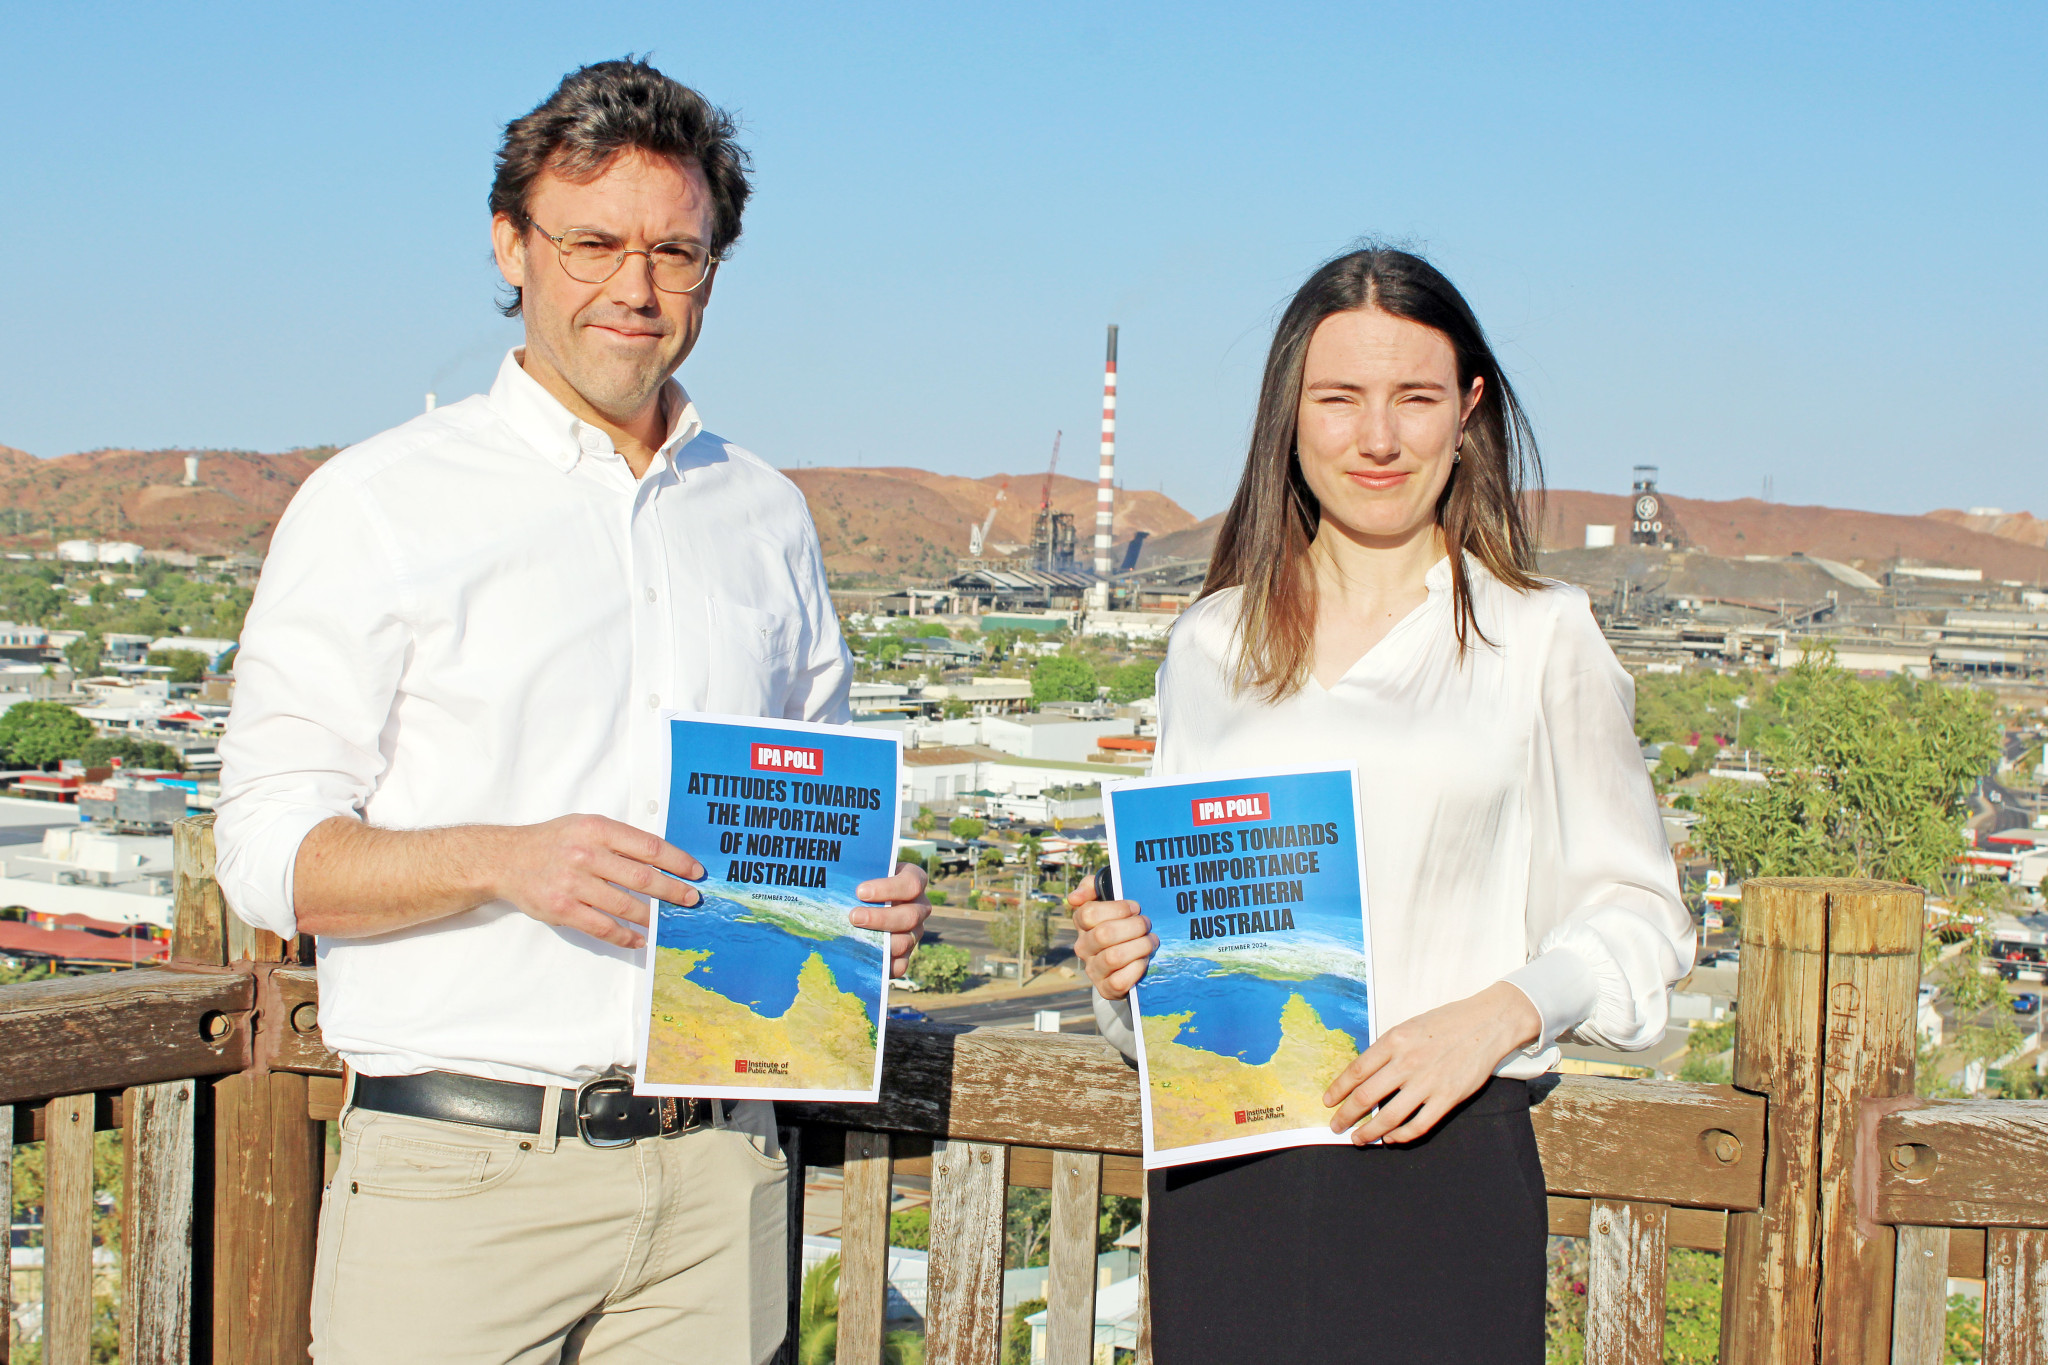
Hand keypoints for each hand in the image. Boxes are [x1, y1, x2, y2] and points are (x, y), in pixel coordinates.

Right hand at [490, 814, 701, 950]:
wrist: (506, 859)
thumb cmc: (553, 842)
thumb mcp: (585, 826)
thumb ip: (619, 840)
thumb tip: (661, 860)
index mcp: (597, 829)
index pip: (648, 846)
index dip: (677, 861)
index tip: (695, 872)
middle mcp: (586, 855)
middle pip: (643, 877)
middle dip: (673, 891)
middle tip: (691, 900)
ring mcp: (573, 884)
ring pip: (626, 906)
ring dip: (652, 917)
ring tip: (666, 921)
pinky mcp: (563, 909)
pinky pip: (602, 927)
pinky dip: (625, 936)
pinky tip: (638, 939)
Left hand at [856, 862, 931, 977]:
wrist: (863, 901)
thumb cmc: (862, 879)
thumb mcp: (863, 870)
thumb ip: (856, 872)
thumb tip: (834, 876)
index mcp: (914, 881)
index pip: (912, 883)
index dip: (888, 888)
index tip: (860, 892)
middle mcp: (919, 907)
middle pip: (910, 916)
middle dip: (880, 918)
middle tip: (853, 917)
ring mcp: (914, 932)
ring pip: (905, 941)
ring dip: (880, 943)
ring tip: (855, 939)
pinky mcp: (905, 953)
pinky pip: (900, 964)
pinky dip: (884, 965)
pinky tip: (865, 960)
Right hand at [1067, 878, 1156, 999]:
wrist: (1126, 961)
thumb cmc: (1120, 922)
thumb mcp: (1107, 898)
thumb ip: (1091, 886)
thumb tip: (1074, 898)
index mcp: (1082, 924)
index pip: (1088, 913)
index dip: (1117, 909)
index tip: (1135, 907)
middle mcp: (1083, 947)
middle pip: (1104, 934)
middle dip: (1133, 927)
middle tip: (1147, 924)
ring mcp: (1093, 969)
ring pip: (1113, 957)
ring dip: (1140, 946)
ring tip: (1151, 941)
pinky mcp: (1106, 989)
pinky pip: (1119, 980)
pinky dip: (1136, 969)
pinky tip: (1144, 960)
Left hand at [1322, 982, 1541, 1144]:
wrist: (1486, 1024)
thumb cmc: (1446, 1023)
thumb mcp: (1408, 1027)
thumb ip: (1387, 1049)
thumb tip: (1363, 1075)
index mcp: (1394, 1041)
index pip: (1356, 1070)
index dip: (1338, 1089)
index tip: (1328, 1101)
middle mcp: (1407, 1062)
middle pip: (1365, 1097)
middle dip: (1345, 1116)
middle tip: (1335, 1126)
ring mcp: (1427, 1082)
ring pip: (1388, 1117)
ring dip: (1369, 1132)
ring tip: (1358, 1138)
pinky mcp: (1447, 1098)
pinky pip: (1417, 1126)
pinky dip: (1400, 1136)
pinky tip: (1391, 1138)